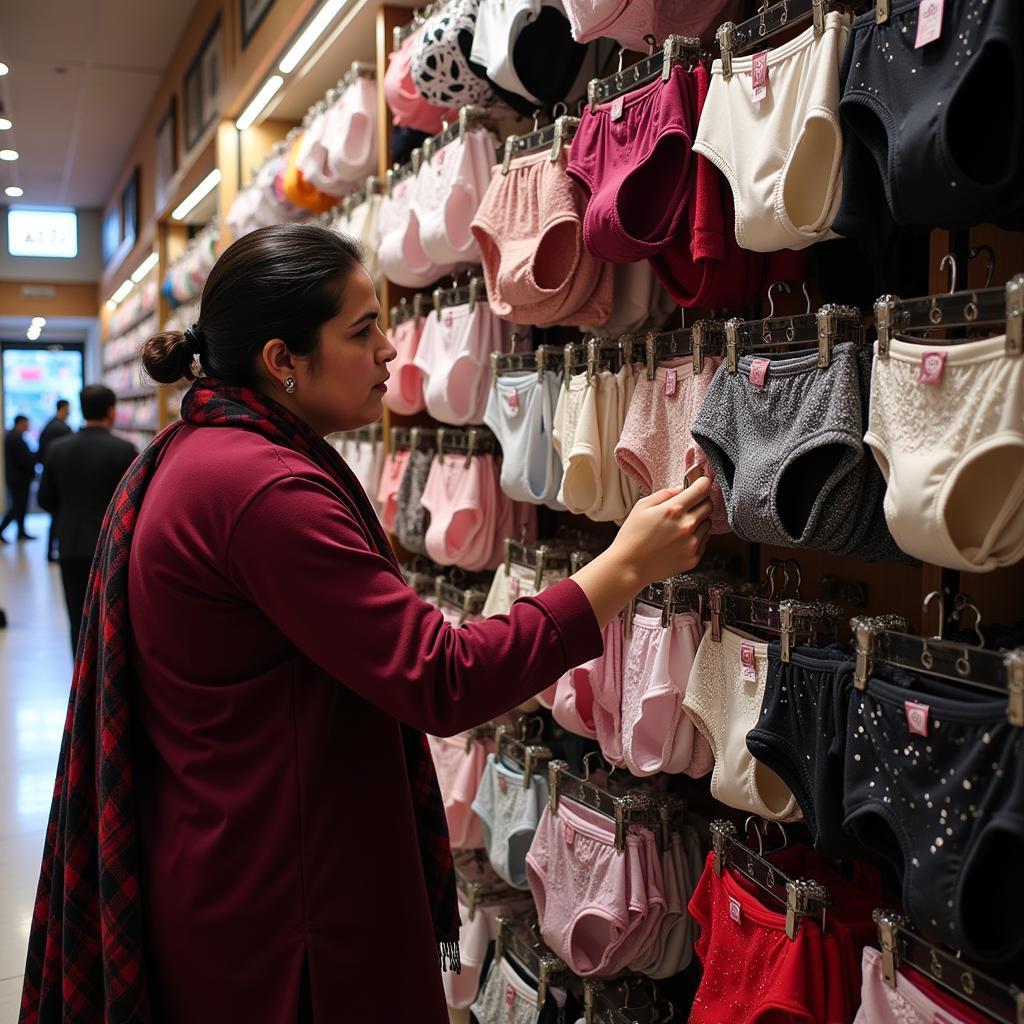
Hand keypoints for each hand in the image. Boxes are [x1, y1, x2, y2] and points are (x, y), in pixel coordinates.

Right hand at [572, 474, 713, 628]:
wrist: (629, 567)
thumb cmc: (631, 536)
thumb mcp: (641, 507)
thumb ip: (664, 494)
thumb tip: (681, 489)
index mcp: (674, 510)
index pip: (702, 489)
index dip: (704, 482)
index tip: (702, 482)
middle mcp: (687, 526)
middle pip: (709, 505)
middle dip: (701, 501)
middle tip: (689, 505)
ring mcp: (692, 543)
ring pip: (708, 523)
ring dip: (699, 520)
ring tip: (679, 526)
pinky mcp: (694, 558)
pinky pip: (704, 541)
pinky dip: (696, 537)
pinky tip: (679, 540)